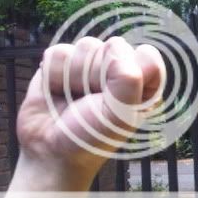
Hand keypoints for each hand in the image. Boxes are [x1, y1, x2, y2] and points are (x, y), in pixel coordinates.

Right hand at [16, 36, 164, 184]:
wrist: (50, 152)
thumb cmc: (92, 138)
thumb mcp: (120, 116)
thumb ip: (128, 81)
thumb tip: (118, 48)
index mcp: (143, 83)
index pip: (147, 54)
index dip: (131, 71)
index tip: (119, 95)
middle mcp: (119, 70)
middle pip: (114, 45)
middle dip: (101, 75)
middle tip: (94, 101)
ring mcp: (90, 65)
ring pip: (86, 45)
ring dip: (76, 76)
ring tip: (76, 99)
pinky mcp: (62, 64)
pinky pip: (58, 53)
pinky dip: (54, 75)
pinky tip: (57, 92)